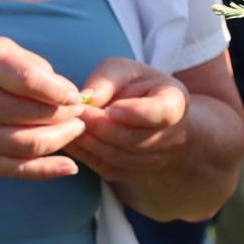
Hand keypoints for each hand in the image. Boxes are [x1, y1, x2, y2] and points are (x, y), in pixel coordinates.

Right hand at [0, 37, 88, 178]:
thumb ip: (31, 64)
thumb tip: (65, 90)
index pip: (29, 81)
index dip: (60, 90)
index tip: (76, 94)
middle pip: (36, 115)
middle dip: (68, 114)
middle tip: (80, 109)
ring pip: (32, 144)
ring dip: (63, 138)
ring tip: (76, 128)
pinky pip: (18, 170)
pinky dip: (48, 170)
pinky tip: (70, 167)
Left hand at [65, 57, 189, 183]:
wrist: (148, 112)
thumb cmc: (136, 85)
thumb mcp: (125, 70)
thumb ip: (107, 79)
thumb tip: (87, 97)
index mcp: (175, 103)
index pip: (162, 113)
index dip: (135, 113)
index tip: (111, 108)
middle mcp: (171, 136)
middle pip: (133, 139)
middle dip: (100, 127)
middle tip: (76, 113)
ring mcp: (155, 159)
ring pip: (118, 157)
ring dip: (89, 142)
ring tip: (69, 125)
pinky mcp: (133, 173)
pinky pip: (107, 168)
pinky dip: (86, 155)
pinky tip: (70, 140)